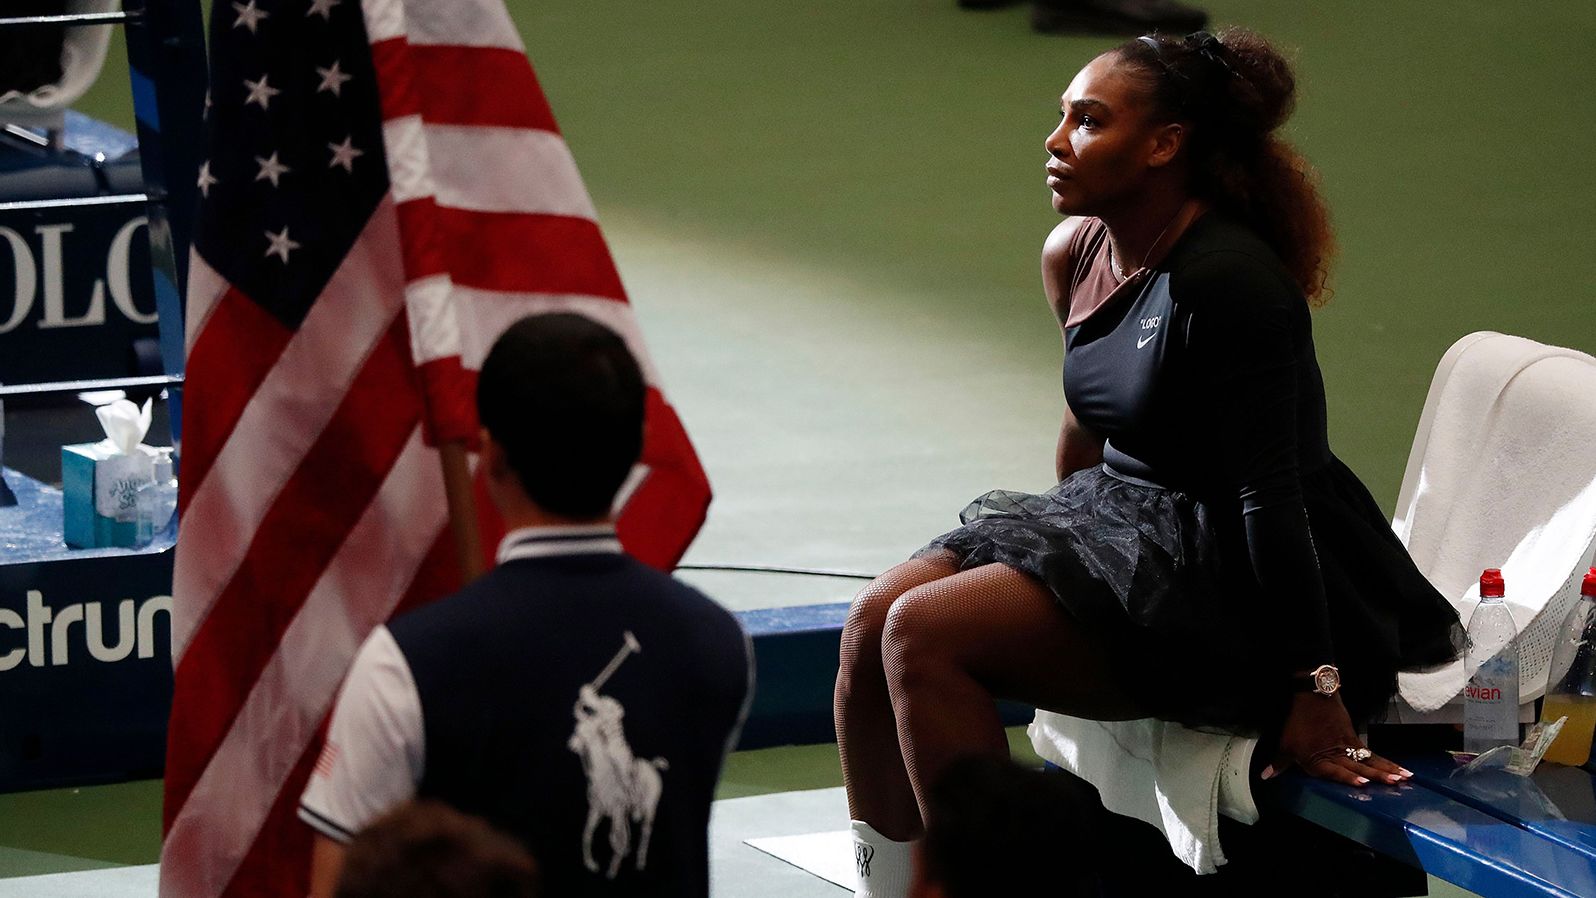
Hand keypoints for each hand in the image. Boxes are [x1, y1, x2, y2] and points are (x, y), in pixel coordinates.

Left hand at [1261, 693, 1411, 786]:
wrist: (1314, 696)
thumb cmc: (1299, 722)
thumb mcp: (1286, 744)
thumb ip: (1280, 763)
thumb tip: (1267, 776)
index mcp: (1319, 759)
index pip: (1337, 770)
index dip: (1349, 776)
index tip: (1364, 782)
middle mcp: (1337, 754)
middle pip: (1360, 766)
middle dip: (1379, 775)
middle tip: (1396, 782)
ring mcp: (1348, 746)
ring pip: (1370, 760)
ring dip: (1388, 769)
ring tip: (1406, 777)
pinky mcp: (1354, 738)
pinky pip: (1371, 752)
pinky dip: (1385, 761)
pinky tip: (1399, 768)